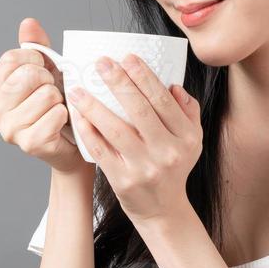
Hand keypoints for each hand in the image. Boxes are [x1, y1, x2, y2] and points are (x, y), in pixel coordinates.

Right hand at [0, 18, 91, 174]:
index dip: (35, 60)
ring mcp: (10, 129)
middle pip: (28, 75)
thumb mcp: (48, 70)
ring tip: (58, 108)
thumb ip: (37, 47)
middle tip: (53, 93)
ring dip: (61, 99)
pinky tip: (62, 122)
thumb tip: (28, 23)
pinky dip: (66, 115)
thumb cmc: (58, 104)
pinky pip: (55, 114)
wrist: (75, 143)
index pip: (11, 59)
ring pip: (46, 94)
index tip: (44, 71)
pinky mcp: (29, 144)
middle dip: (49, 80)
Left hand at [67, 54, 201, 223]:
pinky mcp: (123, 180)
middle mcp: (168, 152)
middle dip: (119, 82)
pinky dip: (88, 131)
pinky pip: (101, 150)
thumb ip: (187, 111)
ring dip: (94, 105)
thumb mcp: (190, 141)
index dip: (144, 76)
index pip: (163, 100)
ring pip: (116, 129)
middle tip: (101, 63)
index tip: (127, 57)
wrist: (162, 210)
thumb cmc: (172, 168)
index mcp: (186, 137)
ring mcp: (145, 168)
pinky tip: (77, 115)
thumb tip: (173, 85)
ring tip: (78, 88)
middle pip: (140, 110)